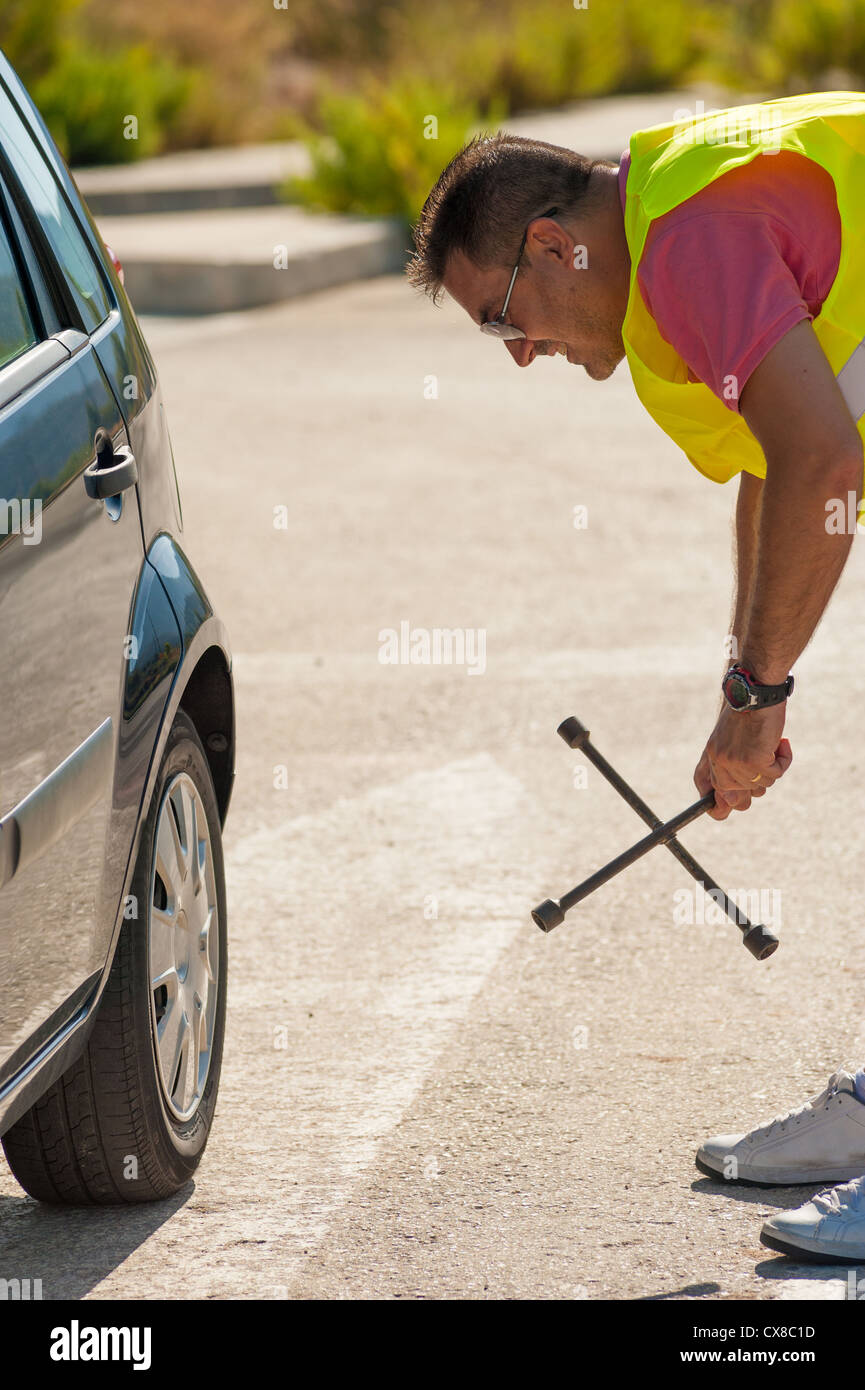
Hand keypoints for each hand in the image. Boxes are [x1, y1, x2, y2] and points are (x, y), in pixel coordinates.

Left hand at [694, 703, 791, 820]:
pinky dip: (784, 760)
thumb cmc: (749, 712)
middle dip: (757, 785)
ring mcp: (735, 764)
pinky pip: (776, 775)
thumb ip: (731, 767)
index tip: (731, 805)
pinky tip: (782, 742)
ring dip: (773, 767)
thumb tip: (733, 803)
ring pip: (762, 787)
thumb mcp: (733, 739)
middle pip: (739, 799)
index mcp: (711, 757)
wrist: (756, 691)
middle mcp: (719, 763)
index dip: (719, 807)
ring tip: (772, 742)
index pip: (706, 793)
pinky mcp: (754, 762)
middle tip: (765, 760)